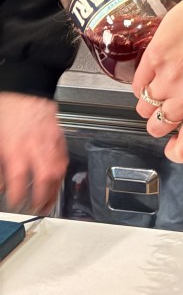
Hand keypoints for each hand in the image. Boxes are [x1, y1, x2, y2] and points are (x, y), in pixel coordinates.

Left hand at [0, 92, 67, 213]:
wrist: (26, 86)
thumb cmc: (8, 110)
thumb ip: (0, 165)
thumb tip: (2, 183)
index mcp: (15, 149)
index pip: (17, 181)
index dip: (16, 196)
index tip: (15, 203)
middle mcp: (35, 148)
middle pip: (44, 179)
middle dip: (42, 198)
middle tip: (38, 208)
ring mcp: (50, 142)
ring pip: (58, 170)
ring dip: (55, 188)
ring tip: (50, 200)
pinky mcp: (58, 135)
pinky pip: (63, 158)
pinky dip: (61, 171)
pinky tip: (57, 177)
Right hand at [133, 0, 182, 162]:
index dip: (177, 153)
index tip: (175, 146)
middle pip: (157, 128)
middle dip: (162, 122)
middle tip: (173, 105)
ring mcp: (169, 77)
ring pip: (144, 109)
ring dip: (152, 102)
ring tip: (169, 84)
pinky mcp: (153, 59)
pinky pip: (137, 87)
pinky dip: (144, 84)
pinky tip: (161, 72)